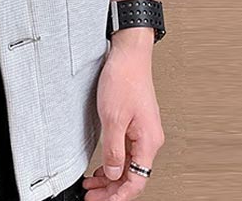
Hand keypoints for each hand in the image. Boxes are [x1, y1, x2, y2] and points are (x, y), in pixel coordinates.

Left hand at [83, 30, 164, 200]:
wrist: (128, 54)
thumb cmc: (123, 79)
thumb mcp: (112, 118)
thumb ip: (114, 150)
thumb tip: (114, 174)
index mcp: (148, 141)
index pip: (137, 180)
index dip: (119, 196)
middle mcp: (149, 139)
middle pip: (133, 175)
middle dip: (112, 190)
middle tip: (93, 198)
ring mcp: (143, 131)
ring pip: (128, 165)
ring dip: (110, 178)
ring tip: (92, 186)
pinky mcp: (135, 123)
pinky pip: (126, 151)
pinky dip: (113, 162)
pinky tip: (101, 168)